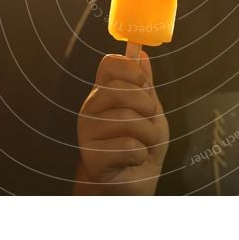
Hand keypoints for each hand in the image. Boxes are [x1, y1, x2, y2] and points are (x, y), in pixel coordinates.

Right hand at [75, 51, 168, 194]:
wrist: (134, 185)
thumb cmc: (142, 147)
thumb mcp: (151, 112)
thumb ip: (145, 84)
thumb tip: (141, 53)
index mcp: (104, 93)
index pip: (110, 63)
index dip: (132, 71)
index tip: (143, 85)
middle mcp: (91, 107)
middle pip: (123, 89)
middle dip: (148, 109)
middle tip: (147, 123)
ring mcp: (87, 131)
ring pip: (129, 119)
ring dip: (148, 137)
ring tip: (141, 145)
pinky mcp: (91, 155)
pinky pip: (128, 145)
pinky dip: (140, 155)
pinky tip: (132, 160)